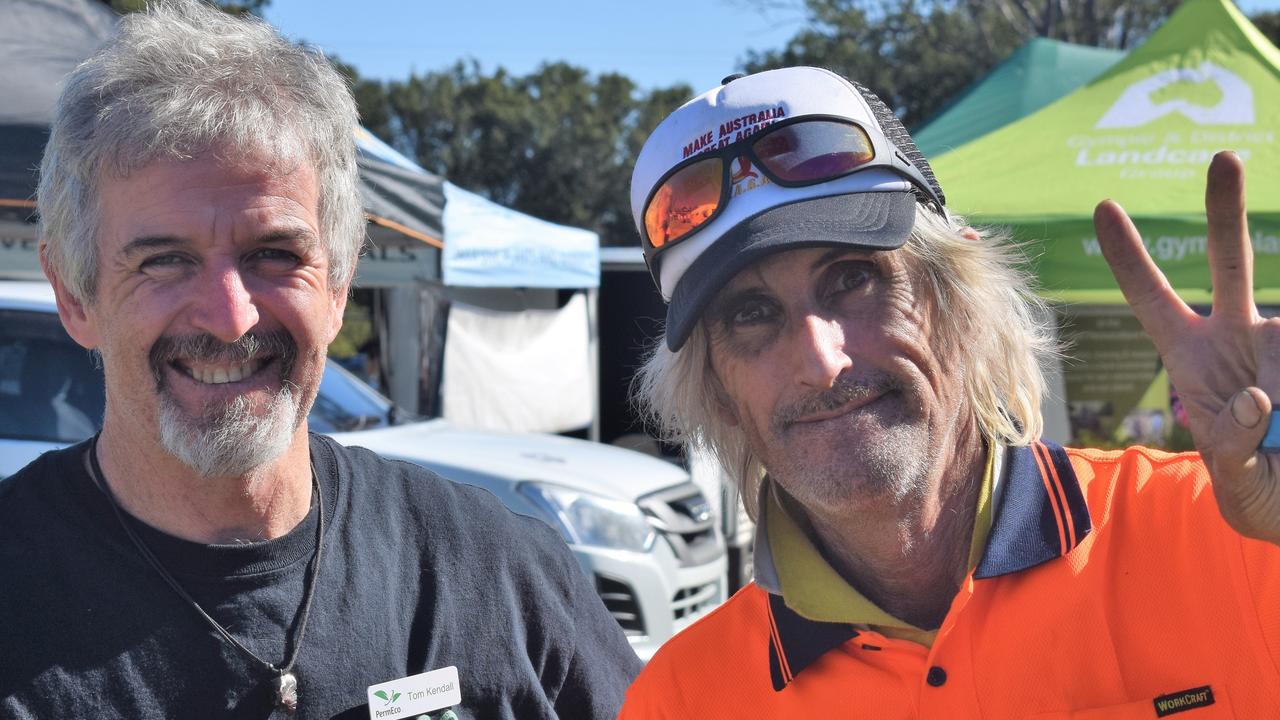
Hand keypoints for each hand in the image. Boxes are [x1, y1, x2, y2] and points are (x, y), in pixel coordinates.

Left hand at [1094, 151, 1279, 544]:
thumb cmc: (1262, 495)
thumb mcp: (1237, 486)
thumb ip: (1236, 450)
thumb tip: (1256, 400)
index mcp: (1193, 360)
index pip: (1151, 300)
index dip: (1129, 257)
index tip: (1104, 205)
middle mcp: (1241, 337)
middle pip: (1230, 263)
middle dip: (1225, 210)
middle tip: (1222, 156)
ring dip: (1269, 328)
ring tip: (1276, 420)